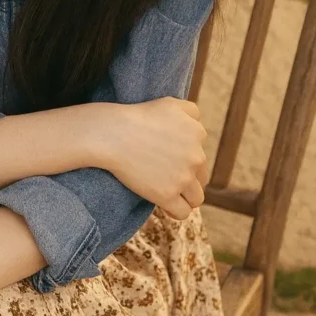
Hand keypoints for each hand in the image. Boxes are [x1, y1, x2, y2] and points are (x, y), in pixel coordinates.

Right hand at [92, 98, 208, 219]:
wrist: (114, 134)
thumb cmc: (138, 117)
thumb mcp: (170, 103)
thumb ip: (191, 111)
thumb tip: (198, 126)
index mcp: (197, 134)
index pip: (200, 154)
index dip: (186, 160)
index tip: (169, 160)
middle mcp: (196, 157)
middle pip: (201, 177)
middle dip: (188, 178)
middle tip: (167, 176)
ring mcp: (183, 178)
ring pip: (196, 198)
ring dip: (186, 197)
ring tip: (169, 193)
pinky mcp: (168, 195)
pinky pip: (183, 212)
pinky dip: (175, 211)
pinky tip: (165, 206)